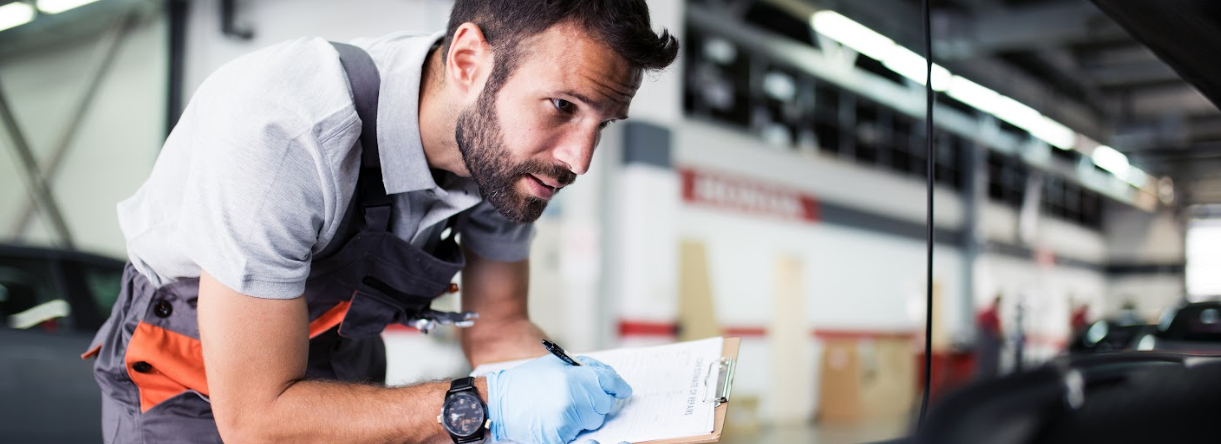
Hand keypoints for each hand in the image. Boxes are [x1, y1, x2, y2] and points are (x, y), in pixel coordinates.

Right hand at [486, 355, 631, 443]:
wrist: (498, 402)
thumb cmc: (524, 382)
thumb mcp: (554, 365)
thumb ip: (583, 369)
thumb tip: (605, 377)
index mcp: (573, 378)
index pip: (608, 382)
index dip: (617, 385)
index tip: (622, 390)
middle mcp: (572, 400)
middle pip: (604, 404)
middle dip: (597, 401)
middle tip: (583, 398)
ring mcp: (566, 421)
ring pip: (594, 421)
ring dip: (587, 417)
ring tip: (566, 408)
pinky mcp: (558, 437)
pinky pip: (581, 437)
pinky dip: (579, 432)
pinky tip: (569, 424)